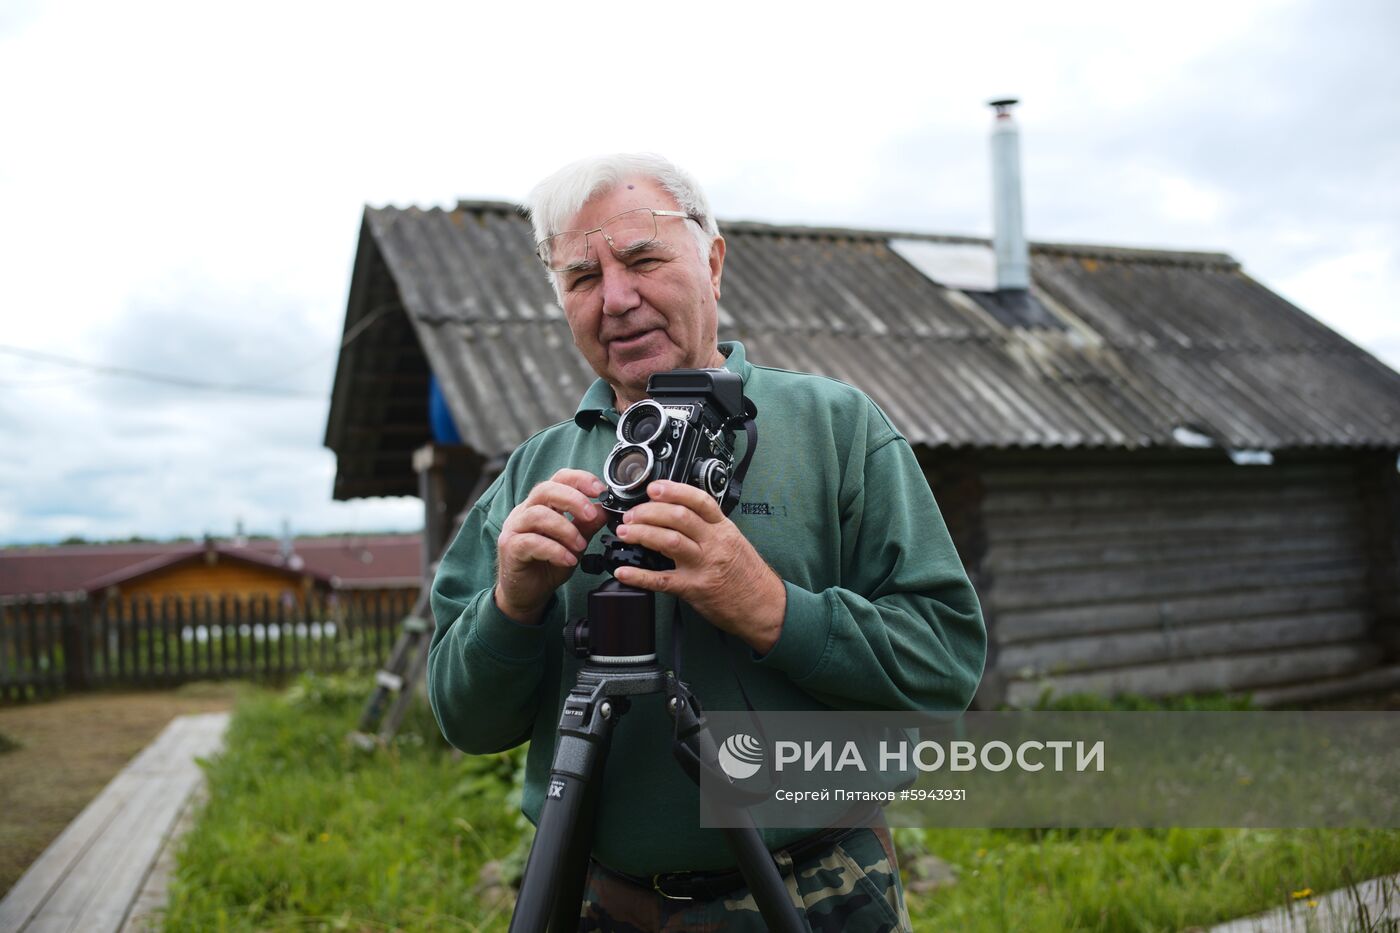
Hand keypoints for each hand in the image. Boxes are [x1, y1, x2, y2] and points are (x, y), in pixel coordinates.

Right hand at [495, 469, 607, 623]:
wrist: (527, 595)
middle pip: (545, 490)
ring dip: (565, 529)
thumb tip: (606, 509)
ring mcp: (515, 528)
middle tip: (591, 516)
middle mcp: (525, 511)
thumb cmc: (548, 565)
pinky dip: (555, 550)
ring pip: (538, 515)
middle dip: (573, 500)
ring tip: (580, 545)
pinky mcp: (511, 548)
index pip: (558, 478)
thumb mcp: (574, 543)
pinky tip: (568, 559)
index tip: (600, 491)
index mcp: (542, 504)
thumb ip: (587, 526)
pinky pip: (531, 542)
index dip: (579, 479)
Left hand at [612, 480, 785, 653]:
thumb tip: (674, 516)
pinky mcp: (693, 589)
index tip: (654, 488)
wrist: (763, 606)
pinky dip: (639, 576)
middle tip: (632, 515)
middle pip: (678, 517)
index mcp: (723, 529)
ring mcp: (703, 566)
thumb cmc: (747, 574)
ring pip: (668, 541)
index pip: (698, 501)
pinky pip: (662, 580)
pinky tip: (624, 572)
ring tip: (625, 532)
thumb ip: (708, 528)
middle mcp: (714, 543)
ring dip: (641, 534)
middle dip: (649, 512)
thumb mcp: (733, 541)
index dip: (674, 491)